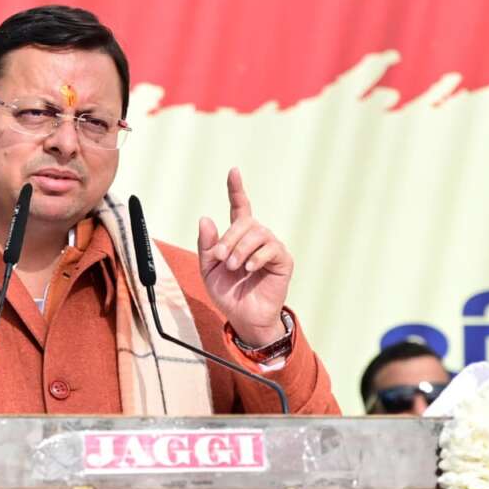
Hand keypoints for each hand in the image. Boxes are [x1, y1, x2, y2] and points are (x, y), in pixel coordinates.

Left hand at [198, 167, 292, 345]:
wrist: (243, 317)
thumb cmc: (228, 293)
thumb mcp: (208, 269)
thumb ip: (206, 246)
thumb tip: (206, 218)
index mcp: (237, 238)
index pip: (239, 207)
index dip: (236, 189)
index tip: (233, 171)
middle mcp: (256, 238)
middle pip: (244, 222)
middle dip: (229, 238)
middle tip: (221, 259)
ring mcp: (271, 247)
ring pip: (257, 233)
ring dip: (241, 249)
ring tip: (233, 266)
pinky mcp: (283, 260)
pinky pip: (271, 248)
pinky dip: (257, 257)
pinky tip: (249, 268)